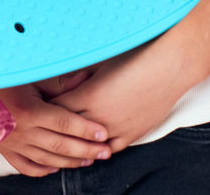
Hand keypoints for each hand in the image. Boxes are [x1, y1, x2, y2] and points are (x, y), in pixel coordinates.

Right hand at [0, 83, 110, 175]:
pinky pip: (28, 167)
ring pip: (48, 158)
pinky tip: (57, 166)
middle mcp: (22, 130)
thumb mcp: (28, 76)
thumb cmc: (0, 80)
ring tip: (89, 160)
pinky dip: (45, 169)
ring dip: (72, 161)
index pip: (64, 123)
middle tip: (106, 152)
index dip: (86, 129)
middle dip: (87, 149)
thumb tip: (85, 78)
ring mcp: (13, 144)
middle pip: (61, 144)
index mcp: (28, 109)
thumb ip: (57, 81)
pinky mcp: (5, 150)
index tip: (104, 133)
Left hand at [50, 43, 187, 152]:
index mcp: (87, 96)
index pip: (55, 109)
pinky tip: (91, 145)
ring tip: (66, 136)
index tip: (40, 104)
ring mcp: (117, 129)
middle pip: (68, 128)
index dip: (47, 107)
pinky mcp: (133, 135)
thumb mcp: (98, 64)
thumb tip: (63, 83)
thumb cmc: (133, 58)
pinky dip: (98, 148)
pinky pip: (109, 149)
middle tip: (47, 121)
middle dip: (57, 124)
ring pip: (87, 145)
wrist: (169, 67)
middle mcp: (99, 117)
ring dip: (77, 140)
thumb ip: (79, 77)